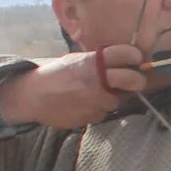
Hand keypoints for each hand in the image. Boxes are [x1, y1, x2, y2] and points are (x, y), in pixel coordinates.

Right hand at [0, 47, 149, 130]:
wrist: (33, 97)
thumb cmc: (55, 75)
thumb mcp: (75, 60)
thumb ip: (97, 61)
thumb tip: (120, 63)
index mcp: (93, 61)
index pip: (125, 54)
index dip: (134, 56)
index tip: (137, 59)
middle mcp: (98, 80)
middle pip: (132, 80)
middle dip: (137, 81)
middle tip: (136, 81)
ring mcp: (96, 100)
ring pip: (117, 100)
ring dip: (111, 98)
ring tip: (95, 94)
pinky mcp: (92, 116)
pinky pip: (102, 113)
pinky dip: (97, 109)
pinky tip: (83, 104)